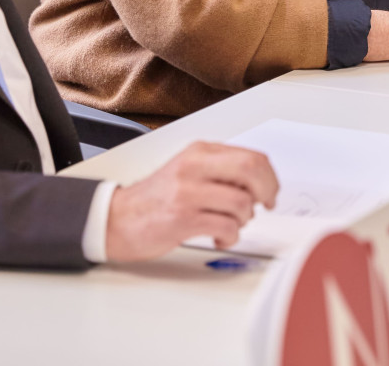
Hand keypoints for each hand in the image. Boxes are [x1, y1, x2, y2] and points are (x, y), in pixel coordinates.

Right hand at [105, 141, 278, 260]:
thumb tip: (261, 183)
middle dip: (267, 191)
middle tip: (266, 206)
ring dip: (244, 220)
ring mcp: (188, 192)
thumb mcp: (189, 171)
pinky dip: (230, 237)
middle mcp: (194, 166)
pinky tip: (219, 237)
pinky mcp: (183, 219)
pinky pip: (226, 227)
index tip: (271, 193)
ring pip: (242, 203)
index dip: (270, 178)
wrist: (117, 218)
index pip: (251, 156)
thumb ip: (221, 171)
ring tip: (230, 224)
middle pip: (251, 169)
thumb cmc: (157, 198)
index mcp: (199, 151)